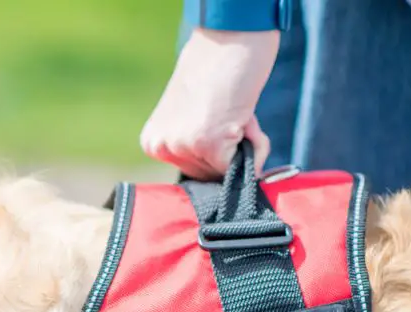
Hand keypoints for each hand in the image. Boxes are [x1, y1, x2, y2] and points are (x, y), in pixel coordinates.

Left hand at [141, 28, 279, 179]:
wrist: (230, 36)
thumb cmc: (216, 69)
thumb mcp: (190, 114)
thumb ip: (194, 143)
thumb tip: (215, 175)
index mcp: (153, 142)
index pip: (193, 172)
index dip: (217, 151)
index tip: (218, 121)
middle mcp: (162, 147)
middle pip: (209, 176)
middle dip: (230, 150)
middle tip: (232, 114)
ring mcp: (183, 147)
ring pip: (228, 172)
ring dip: (245, 145)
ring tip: (237, 112)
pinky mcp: (208, 144)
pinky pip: (244, 167)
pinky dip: (257, 145)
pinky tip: (245, 116)